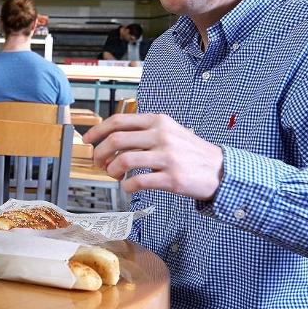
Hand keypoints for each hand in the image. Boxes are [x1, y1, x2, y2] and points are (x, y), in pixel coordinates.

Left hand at [81, 113, 223, 199]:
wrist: (220, 170)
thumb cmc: (190, 153)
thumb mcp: (169, 132)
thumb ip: (143, 133)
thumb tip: (111, 141)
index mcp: (158, 121)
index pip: (119, 121)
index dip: (97, 130)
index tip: (87, 139)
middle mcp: (162, 136)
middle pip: (116, 140)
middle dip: (99, 153)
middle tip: (98, 162)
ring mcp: (167, 157)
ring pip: (123, 160)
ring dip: (111, 170)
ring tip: (114, 175)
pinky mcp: (172, 178)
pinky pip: (138, 182)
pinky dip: (127, 186)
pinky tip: (129, 187)